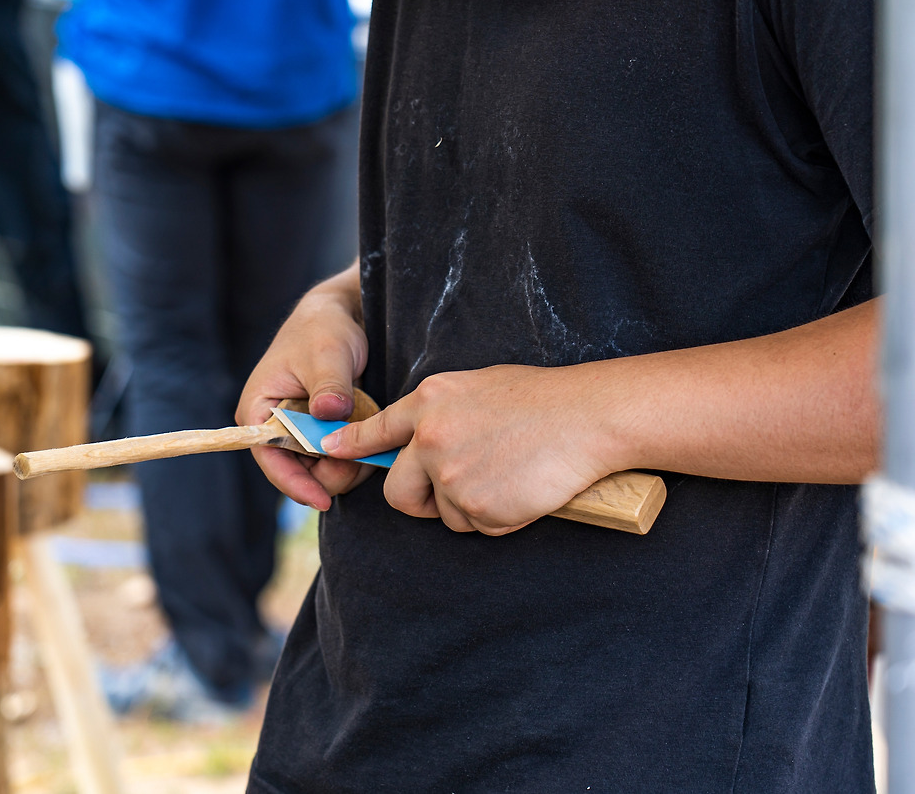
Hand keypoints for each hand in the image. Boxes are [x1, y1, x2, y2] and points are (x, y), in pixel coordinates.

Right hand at [236, 266, 374, 508]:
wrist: (341, 317)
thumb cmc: (323, 329)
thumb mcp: (327, 354)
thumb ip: (328, 385)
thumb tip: (328, 413)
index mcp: (258, 410)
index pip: (268, 457)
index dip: (294, 483)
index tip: (323, 499)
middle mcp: (273, 428)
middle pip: (297, 471)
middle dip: (331, 472)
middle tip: (363, 459)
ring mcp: (298, 433)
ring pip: (320, 470)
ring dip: (348, 465)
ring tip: (371, 442)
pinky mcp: (320, 434)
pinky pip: (337, 458)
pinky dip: (356, 455)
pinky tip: (372, 439)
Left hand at [320, 365, 616, 533]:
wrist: (586, 417)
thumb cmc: (541, 399)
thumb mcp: (476, 388)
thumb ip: (439, 413)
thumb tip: (419, 438)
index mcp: (428, 401)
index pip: (377, 430)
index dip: (350, 445)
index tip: (328, 451)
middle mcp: (430, 438)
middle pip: (398, 493)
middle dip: (419, 501)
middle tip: (450, 495)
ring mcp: (450, 474)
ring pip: (445, 514)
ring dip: (471, 507)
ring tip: (509, 475)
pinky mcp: (476, 506)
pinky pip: (479, 526)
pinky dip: (499, 517)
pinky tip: (523, 488)